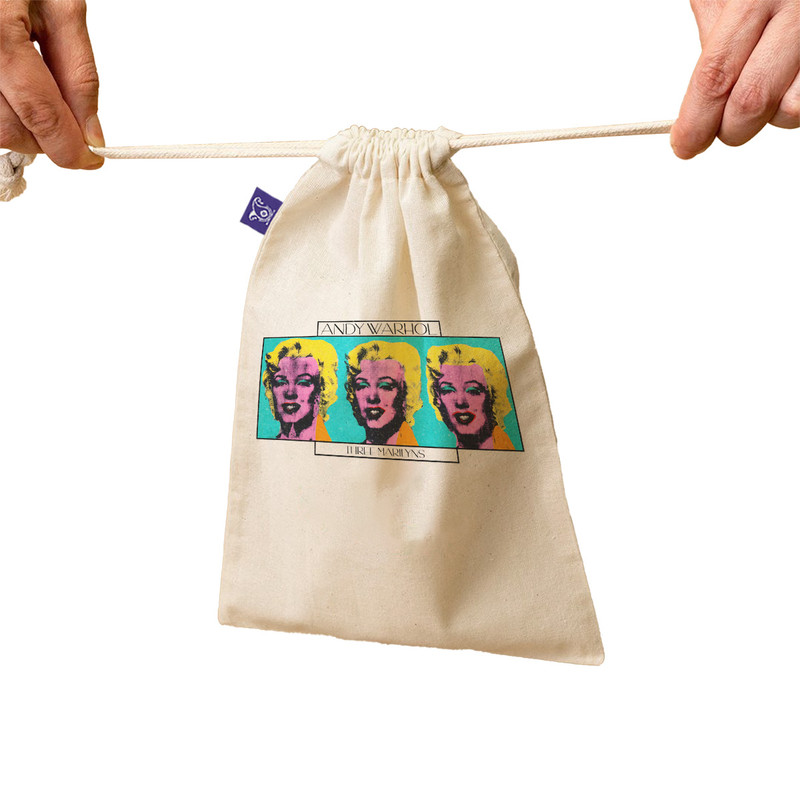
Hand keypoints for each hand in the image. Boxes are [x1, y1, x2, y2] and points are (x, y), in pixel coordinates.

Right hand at [0, 0, 102, 167]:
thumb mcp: (61, 7)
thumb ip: (79, 73)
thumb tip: (91, 131)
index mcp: (0, 33)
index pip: (41, 113)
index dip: (70, 148)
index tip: (91, 159)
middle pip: (8, 128)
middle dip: (45, 140)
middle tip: (68, 128)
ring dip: (20, 128)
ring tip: (38, 98)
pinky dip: (2, 110)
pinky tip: (14, 90)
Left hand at [671, 0, 799, 157]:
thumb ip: (714, 41)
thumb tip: (696, 107)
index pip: (716, 76)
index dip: (696, 121)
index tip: (685, 145)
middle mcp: (798, 11)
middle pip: (752, 101)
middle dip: (729, 129)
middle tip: (721, 127)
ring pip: (792, 111)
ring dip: (771, 115)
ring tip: (765, 84)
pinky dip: (794, 100)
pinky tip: (787, 79)